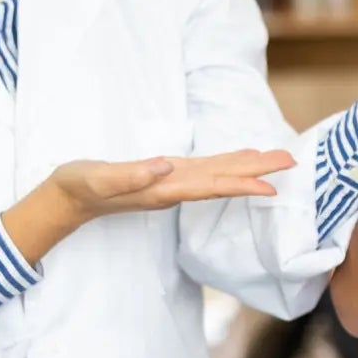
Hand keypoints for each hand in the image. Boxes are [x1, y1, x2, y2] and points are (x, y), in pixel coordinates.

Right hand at [1, 147, 296, 269]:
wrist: (65, 199)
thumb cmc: (79, 187)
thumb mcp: (98, 179)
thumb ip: (130, 175)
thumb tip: (165, 166)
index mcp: (162, 190)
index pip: (211, 187)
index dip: (241, 186)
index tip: (271, 187)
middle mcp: (173, 188)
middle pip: (223, 180)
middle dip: (258, 172)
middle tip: (292, 162)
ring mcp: (171, 182)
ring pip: (218, 174)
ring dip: (248, 167)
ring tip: (277, 158)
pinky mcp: (165, 175)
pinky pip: (204, 169)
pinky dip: (226, 163)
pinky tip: (241, 159)